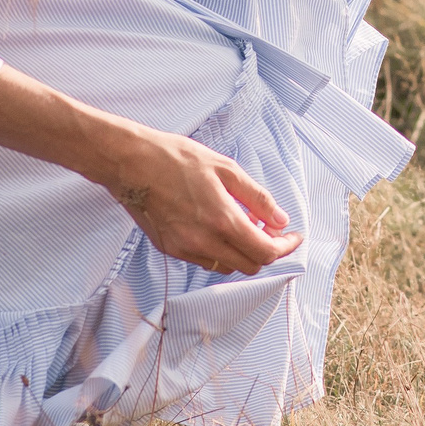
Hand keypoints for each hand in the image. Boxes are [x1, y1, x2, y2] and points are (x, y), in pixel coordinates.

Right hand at [105, 128, 302, 275]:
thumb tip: (281, 220)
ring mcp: (185, 249)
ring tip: (243, 225)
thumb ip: (257, 197)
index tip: (293, 237)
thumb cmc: (176, 159)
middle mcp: (204, 242)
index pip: (265, 252)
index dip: (285, 248)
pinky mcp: (170, 250)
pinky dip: (220, 251)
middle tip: (269, 228)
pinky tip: (218, 228)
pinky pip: (206, 261)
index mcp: (221, 219)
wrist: (131, 164)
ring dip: (243, 252)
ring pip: (228, 267)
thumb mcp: (225, 169)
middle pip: (250, 265)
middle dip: (267, 251)